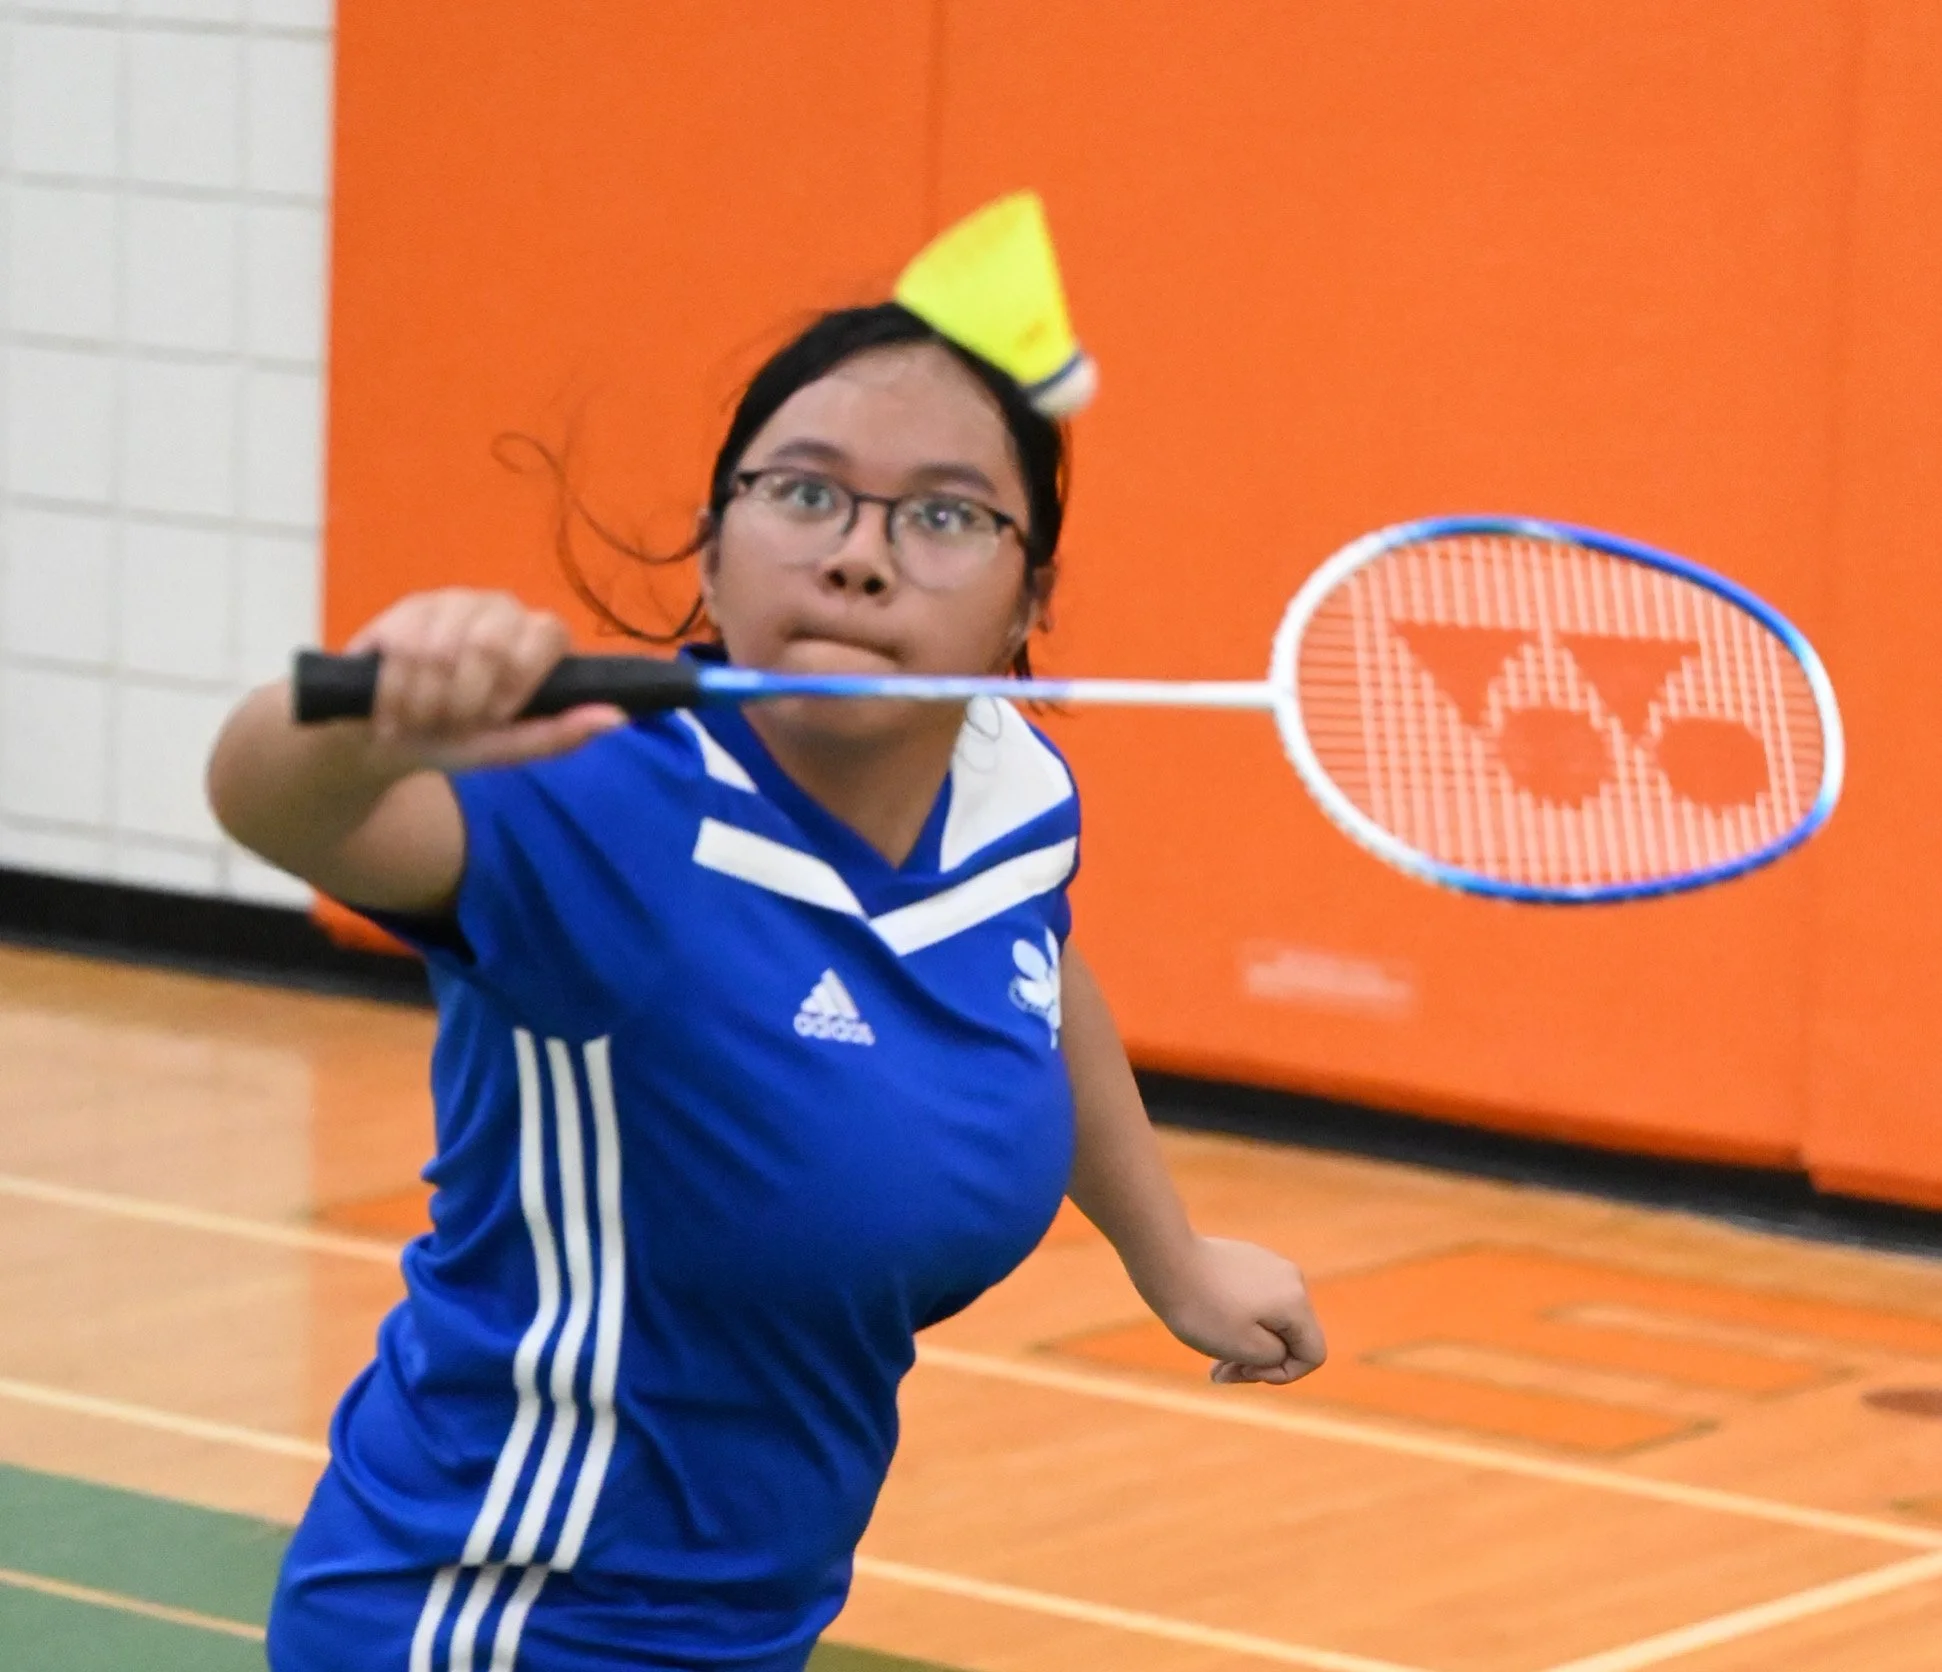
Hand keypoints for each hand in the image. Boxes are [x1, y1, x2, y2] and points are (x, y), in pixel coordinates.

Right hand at [345, 589, 624, 772]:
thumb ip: (560, 734)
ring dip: (427, 701)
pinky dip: (398, 691)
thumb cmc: (455, 740)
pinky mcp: (410, 606)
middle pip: (492, 641)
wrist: (384, 736)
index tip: (495, 716)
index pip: (548, 634)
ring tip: (421, 718)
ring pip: (443, 649)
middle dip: (465, 699)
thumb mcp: (507, 748)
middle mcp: (502, 610)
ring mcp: (455, 600)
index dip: (518, 680)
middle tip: (452, 721)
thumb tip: (617, 718)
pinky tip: (395, 705)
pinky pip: (405, 646)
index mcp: (537, 640)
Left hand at [1153, 1236, 1325, 1385]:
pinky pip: (1254, 1302)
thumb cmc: (1203, 1308)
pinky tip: (1208, 1329)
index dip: (1285, 1374)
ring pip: (1270, 1321)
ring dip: (1245, 1347)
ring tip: (1212, 1363)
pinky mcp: (1247, 1260)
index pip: (1314, 1354)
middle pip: (1290, 1338)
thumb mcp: (1246, 1348)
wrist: (1165, 1260)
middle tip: (1220, 1374)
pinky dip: (1237, 1323)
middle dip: (1259, 1363)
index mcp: (1296, 1301)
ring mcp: (1269, 1265)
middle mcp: (1290, 1279)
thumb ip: (1277, 1357)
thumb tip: (1284, 1349)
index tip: (1247, 1371)